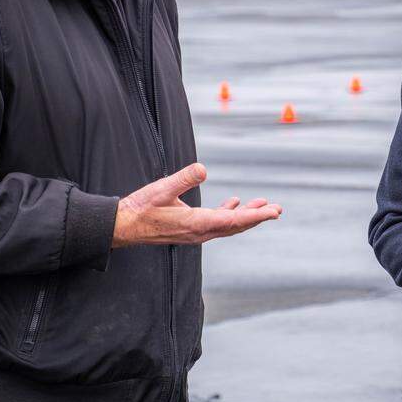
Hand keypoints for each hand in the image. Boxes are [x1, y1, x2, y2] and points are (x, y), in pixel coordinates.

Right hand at [112, 163, 281, 247]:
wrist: (124, 226)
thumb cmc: (140, 208)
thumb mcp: (161, 189)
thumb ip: (182, 179)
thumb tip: (203, 169)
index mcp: (196, 223)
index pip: (233, 221)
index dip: (255, 216)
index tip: (273, 211)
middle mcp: (200, 232)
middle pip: (236, 226)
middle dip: (257, 217)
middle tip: (277, 209)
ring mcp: (195, 232)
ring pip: (228, 226)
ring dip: (246, 216)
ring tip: (263, 206)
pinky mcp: (190, 229)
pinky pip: (217, 224)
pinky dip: (230, 215)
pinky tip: (234, 204)